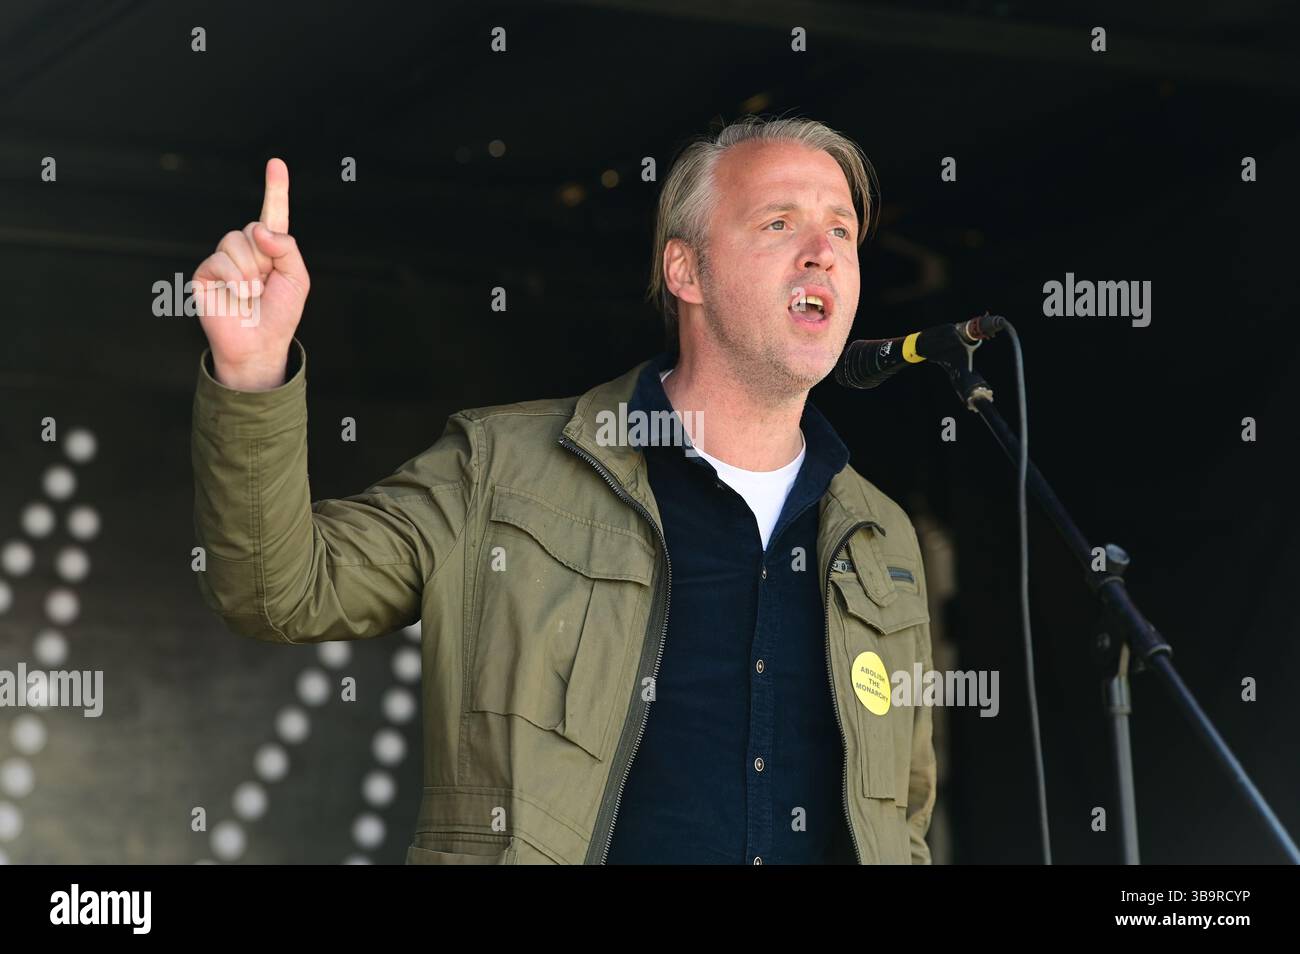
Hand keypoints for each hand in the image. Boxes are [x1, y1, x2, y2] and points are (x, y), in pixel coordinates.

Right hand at [192, 158, 310, 389]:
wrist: (259, 344)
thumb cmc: (280, 315)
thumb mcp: (297, 279)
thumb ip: (287, 248)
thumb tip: (261, 229)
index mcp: (270, 249)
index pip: (272, 213)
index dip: (275, 188)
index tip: (276, 163)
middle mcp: (245, 249)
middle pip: (252, 229)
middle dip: (264, 258)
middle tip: (265, 285)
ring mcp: (223, 259)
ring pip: (235, 242)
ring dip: (250, 272)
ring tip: (252, 294)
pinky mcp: (205, 272)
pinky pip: (220, 260)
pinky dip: (235, 279)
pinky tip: (238, 296)